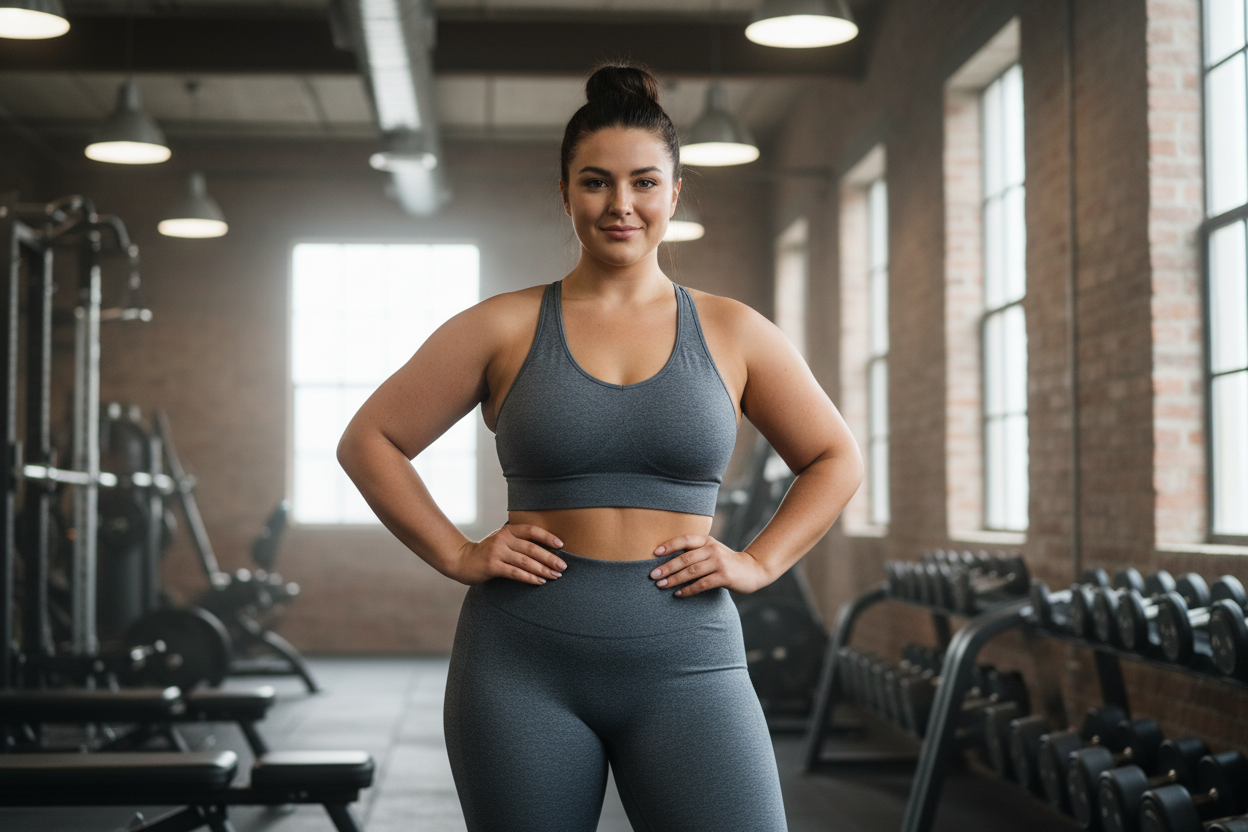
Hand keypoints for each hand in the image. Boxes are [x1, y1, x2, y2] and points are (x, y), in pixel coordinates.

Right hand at [450, 525, 566, 585]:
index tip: (561, 545)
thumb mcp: (501, 541)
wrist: (462, 560)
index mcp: (507, 530)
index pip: (531, 530)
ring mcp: (497, 552)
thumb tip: (546, 548)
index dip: (547, 537)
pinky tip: (540, 582)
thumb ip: (518, 541)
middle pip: (531, 548)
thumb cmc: (487, 551)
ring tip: (555, 576)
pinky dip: (529, 578)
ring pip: (525, 561)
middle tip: (563, 567)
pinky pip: (515, 573)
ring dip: (543, 570)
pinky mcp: (492, 566)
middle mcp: (503, 539)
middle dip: (550, 558)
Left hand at [648, 535, 771, 596]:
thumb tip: (668, 562)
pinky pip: (702, 584)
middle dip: (667, 567)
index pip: (685, 540)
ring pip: (692, 571)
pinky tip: (678, 594)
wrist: (753, 569)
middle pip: (685, 558)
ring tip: (661, 585)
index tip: (654, 553)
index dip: (669, 545)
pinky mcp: (724, 576)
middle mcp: (712, 549)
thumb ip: (696, 553)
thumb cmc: (727, 562)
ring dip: (674, 579)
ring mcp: (719, 562)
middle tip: (653, 575)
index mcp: (707, 541)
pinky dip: (688, 589)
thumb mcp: (712, 551)